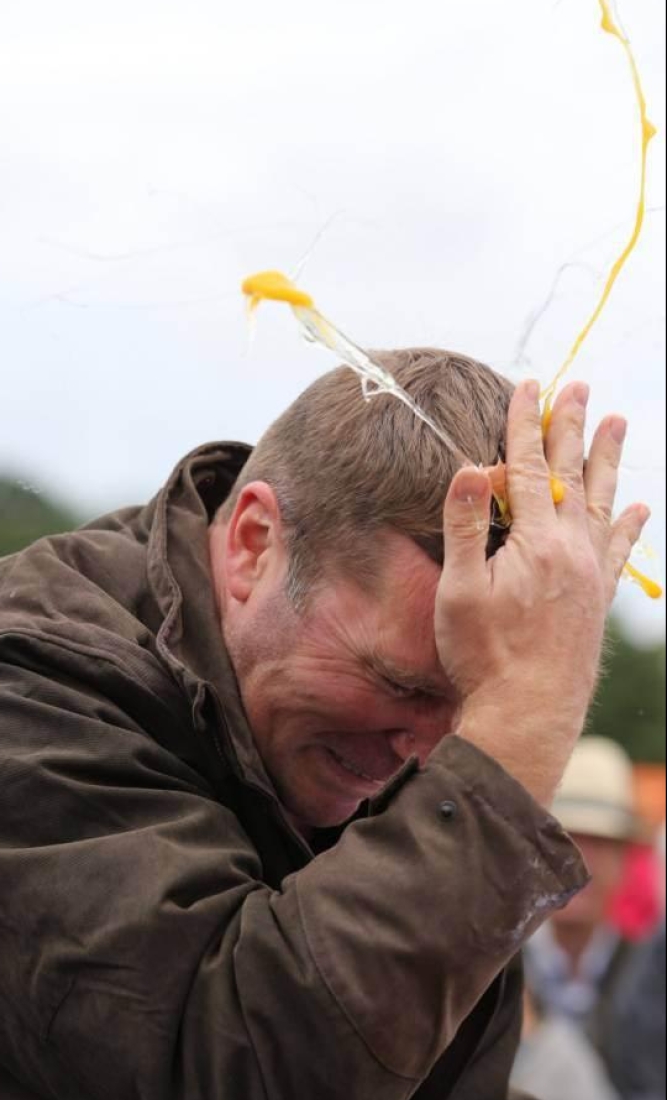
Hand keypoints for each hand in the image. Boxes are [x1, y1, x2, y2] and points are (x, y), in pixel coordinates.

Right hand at [434, 379, 647, 806]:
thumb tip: (471, 467)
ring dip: (608, 459)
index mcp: (537, 540)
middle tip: (580, 386)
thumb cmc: (484, 655)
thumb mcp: (460, 590)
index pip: (531, 467)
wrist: (528, 714)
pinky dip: (630, 523)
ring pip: (604, 501)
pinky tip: (639, 507)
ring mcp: (591, 573)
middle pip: (574, 473)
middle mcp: (573, 548)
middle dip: (574, 427)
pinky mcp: (598, 599)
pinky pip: (620, 547)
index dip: (526, 424)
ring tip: (618, 423)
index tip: (529, 385)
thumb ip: (465, 526)